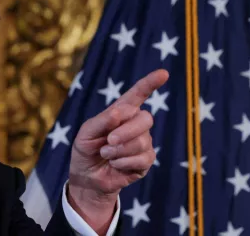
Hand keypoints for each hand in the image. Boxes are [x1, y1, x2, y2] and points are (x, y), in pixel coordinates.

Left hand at [67, 69, 168, 233]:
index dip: (150, 83)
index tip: (163, 73)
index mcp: (121, 112)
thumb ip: (102, 121)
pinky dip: (123, 162)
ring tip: (106, 154)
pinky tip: (115, 164)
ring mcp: (143, 142)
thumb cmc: (86, 149)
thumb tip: (120, 111)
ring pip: (142, 141)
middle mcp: (135, 124)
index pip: (138, 94)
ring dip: (119, 150)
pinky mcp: (146, 160)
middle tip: (108, 141)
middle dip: (126, 131)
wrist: (86, 176)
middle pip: (145, 119)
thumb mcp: (86, 133)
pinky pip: (142, 158)